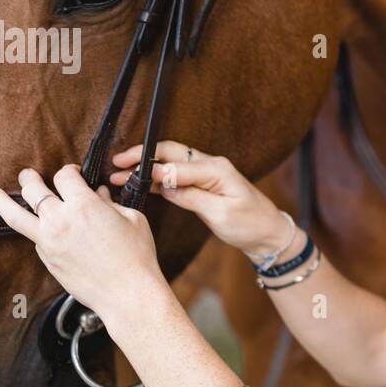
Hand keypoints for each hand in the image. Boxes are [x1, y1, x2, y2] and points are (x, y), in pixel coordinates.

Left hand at [0, 165, 168, 322]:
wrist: (128, 294)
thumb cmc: (136, 257)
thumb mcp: (132, 219)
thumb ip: (111, 203)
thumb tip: (100, 195)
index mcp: (84, 205)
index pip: (64, 175)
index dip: (69, 171)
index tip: (73, 174)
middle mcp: (61, 220)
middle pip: (34, 189)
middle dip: (30, 178)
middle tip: (28, 175)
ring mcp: (49, 241)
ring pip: (15, 215)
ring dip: (0, 200)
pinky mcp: (47, 260)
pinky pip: (34, 239)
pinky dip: (34, 230)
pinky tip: (33, 228)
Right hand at [108, 141, 289, 257]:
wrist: (269, 233)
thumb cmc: (250, 224)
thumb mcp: (221, 214)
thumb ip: (192, 196)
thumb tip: (165, 185)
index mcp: (216, 169)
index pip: (176, 164)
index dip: (151, 169)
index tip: (127, 175)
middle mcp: (211, 165)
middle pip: (170, 153)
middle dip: (142, 156)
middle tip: (116, 163)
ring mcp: (207, 173)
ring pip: (170, 162)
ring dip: (145, 167)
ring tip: (119, 173)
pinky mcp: (204, 184)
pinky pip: (176, 175)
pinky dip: (157, 178)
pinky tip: (139, 183)